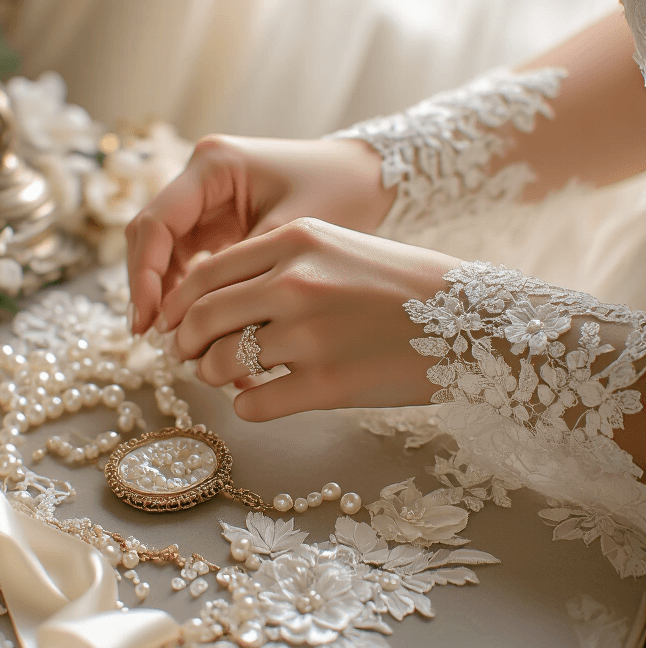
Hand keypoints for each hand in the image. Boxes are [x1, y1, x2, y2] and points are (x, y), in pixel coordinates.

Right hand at [125, 135, 393, 333]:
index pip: (155, 223)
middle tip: (158, 341)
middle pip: (153, 239)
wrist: (371, 176)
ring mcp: (209, 199)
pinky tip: (204, 330)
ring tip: (182, 345)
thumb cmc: (340, 191)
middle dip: (151, 291)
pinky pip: (193, 260)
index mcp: (213, 165)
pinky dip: (195, 295)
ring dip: (170, 297)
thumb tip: (206, 328)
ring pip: (168, 254)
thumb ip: (246, 274)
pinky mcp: (221, 222)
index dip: (144, 276)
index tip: (148, 322)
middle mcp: (202, 178)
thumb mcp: (293, 234)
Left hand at [157, 216, 459, 420]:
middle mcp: (294, 283)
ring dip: (212, 376)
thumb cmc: (405, 285)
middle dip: (184, 343)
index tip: (174, 323)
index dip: (177, 305)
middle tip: (186, 356)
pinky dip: (245, 405)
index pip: (204, 273)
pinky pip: (252, 403)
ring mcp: (309, 335)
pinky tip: (261, 399)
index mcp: (294, 241)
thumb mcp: (339, 247)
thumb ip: (279, 263)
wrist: (473, 322)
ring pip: (221, 363)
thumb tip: (214, 300)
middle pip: (202, 318)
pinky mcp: (326, 384)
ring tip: (224, 377)